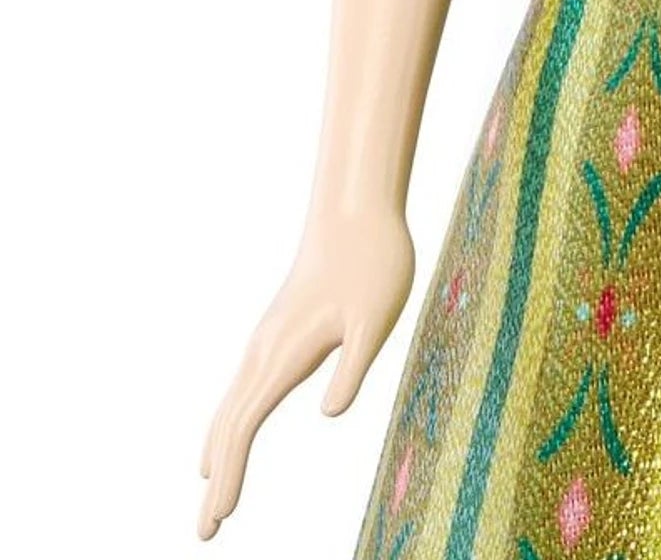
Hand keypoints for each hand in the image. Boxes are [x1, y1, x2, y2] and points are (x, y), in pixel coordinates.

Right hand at [196, 204, 414, 538]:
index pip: (245, 428)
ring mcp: (266, 341)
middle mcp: (264, 351)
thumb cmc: (375, 263)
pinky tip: (228, 438)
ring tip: (210, 497)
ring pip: (230, 408)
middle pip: (228, 427)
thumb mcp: (376, 319)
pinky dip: (229, 424)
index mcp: (284, 355)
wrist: (358, 212)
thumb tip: (328, 415)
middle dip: (217, 480)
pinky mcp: (277, 332)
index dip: (231, 476)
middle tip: (205, 534)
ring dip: (218, 454)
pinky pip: (242, 389)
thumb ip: (353, 366)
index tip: (218, 518)